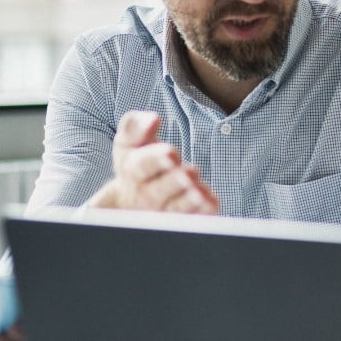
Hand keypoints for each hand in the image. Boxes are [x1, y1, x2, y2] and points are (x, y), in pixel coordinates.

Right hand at [89, 110, 219, 214]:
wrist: (129, 201)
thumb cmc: (136, 164)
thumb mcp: (130, 143)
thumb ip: (136, 126)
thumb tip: (151, 119)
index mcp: (131, 170)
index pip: (140, 165)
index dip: (154, 160)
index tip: (171, 153)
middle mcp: (143, 194)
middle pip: (156, 191)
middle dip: (173, 182)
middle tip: (188, 174)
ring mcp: (158, 212)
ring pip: (173, 209)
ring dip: (187, 202)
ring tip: (200, 194)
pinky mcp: (175, 222)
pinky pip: (187, 220)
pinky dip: (200, 213)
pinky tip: (211, 204)